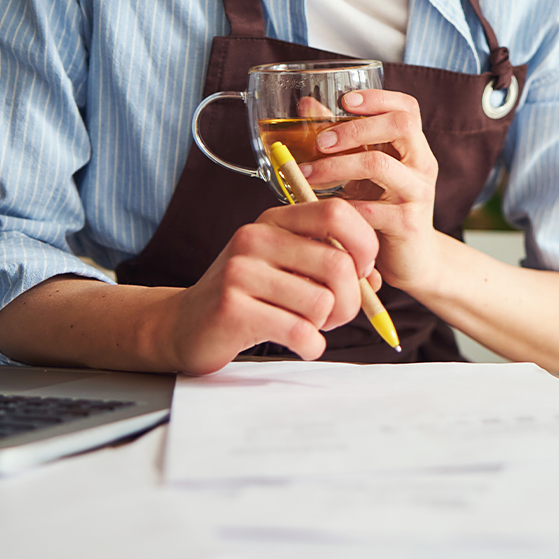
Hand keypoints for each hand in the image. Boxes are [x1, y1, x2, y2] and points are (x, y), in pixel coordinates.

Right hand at [166, 199, 379, 373]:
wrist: (182, 325)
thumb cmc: (246, 297)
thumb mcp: (285, 268)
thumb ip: (329, 265)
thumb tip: (376, 280)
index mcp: (274, 220)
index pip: (337, 213)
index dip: (364, 245)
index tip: (362, 272)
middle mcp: (255, 238)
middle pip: (338, 265)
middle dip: (351, 300)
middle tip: (336, 315)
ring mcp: (240, 272)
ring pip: (322, 303)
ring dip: (326, 326)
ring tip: (308, 328)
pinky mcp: (233, 309)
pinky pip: (300, 331)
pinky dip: (311, 346)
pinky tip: (300, 344)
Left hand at [302, 89, 439, 292]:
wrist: (414, 261)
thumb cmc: (385, 211)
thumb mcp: (364, 173)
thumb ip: (341, 140)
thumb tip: (307, 106)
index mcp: (413, 149)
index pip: (407, 109)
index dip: (378, 98)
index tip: (345, 100)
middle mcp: (422, 166)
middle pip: (399, 125)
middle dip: (354, 128)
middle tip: (320, 141)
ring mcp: (417, 194)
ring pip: (379, 165)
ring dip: (336, 165)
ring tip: (307, 174)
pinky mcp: (407, 224)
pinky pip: (370, 209)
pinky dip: (341, 206)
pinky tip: (321, 208)